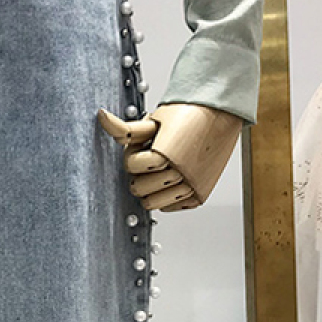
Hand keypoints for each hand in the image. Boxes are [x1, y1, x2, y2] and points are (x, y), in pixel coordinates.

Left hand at [97, 102, 243, 211]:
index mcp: (166, 155)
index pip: (132, 167)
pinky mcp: (200, 195)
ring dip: (151, 189)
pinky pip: (171, 207)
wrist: (221, 113)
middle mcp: (180, 173)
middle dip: (140, 174)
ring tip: (160, 169)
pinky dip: (168, 197)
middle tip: (151, 157)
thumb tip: (100, 116)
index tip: (143, 144)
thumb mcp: (154, 120)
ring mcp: (192, 186)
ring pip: (153, 204)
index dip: (133, 154)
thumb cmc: (187, 113)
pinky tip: (172, 179)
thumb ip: (125, 129)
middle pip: (139, 189)